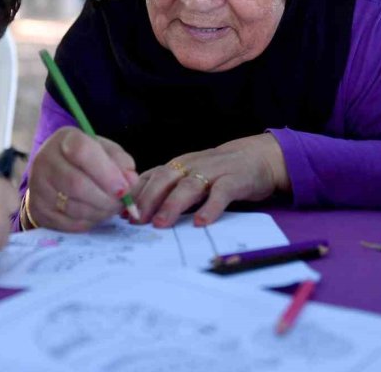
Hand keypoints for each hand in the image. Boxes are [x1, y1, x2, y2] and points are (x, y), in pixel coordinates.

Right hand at [27, 126, 137, 231]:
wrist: (53, 175)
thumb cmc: (85, 160)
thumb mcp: (104, 151)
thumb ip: (121, 162)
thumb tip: (131, 182)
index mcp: (65, 139)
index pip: (83, 152)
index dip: (107, 173)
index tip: (124, 189)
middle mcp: (45, 159)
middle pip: (77, 184)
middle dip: (106, 199)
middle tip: (122, 204)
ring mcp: (38, 186)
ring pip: (74, 207)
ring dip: (100, 212)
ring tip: (111, 208)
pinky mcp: (38, 209)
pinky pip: (69, 223)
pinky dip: (89, 222)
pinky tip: (95, 213)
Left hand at [132, 133, 288, 227]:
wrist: (259, 157)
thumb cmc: (218, 172)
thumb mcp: (190, 176)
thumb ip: (168, 190)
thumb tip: (136, 213)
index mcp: (178, 165)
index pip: (151, 176)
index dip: (136, 194)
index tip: (122, 213)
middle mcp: (191, 165)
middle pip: (165, 178)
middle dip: (148, 199)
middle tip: (137, 221)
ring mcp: (213, 171)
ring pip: (189, 185)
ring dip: (173, 205)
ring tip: (161, 223)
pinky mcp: (235, 180)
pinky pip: (221, 193)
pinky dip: (210, 207)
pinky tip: (201, 222)